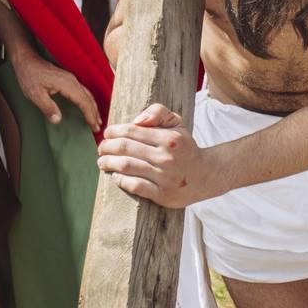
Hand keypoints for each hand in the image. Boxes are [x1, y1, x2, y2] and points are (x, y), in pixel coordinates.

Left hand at [11, 48, 100, 129]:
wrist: (27, 60)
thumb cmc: (30, 76)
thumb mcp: (35, 94)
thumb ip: (47, 107)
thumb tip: (58, 120)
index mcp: (66, 85)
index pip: (84, 101)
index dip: (90, 114)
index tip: (93, 126)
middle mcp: (72, 81)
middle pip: (89, 98)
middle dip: (94, 113)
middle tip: (97, 127)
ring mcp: (71, 79)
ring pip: (88, 94)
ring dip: (93, 107)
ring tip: (96, 119)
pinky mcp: (68, 79)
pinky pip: (83, 91)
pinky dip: (88, 101)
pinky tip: (88, 106)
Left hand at [97, 104, 222, 207]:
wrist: (206, 175)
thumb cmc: (185, 148)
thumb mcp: (177, 124)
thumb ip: (158, 112)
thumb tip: (136, 121)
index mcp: (169, 138)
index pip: (132, 131)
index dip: (114, 131)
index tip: (106, 134)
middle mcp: (167, 157)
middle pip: (125, 148)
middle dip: (106, 147)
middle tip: (101, 149)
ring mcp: (165, 176)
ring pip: (126, 166)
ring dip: (108, 163)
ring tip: (102, 162)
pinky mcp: (162, 194)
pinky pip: (135, 186)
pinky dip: (121, 180)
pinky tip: (116, 177)